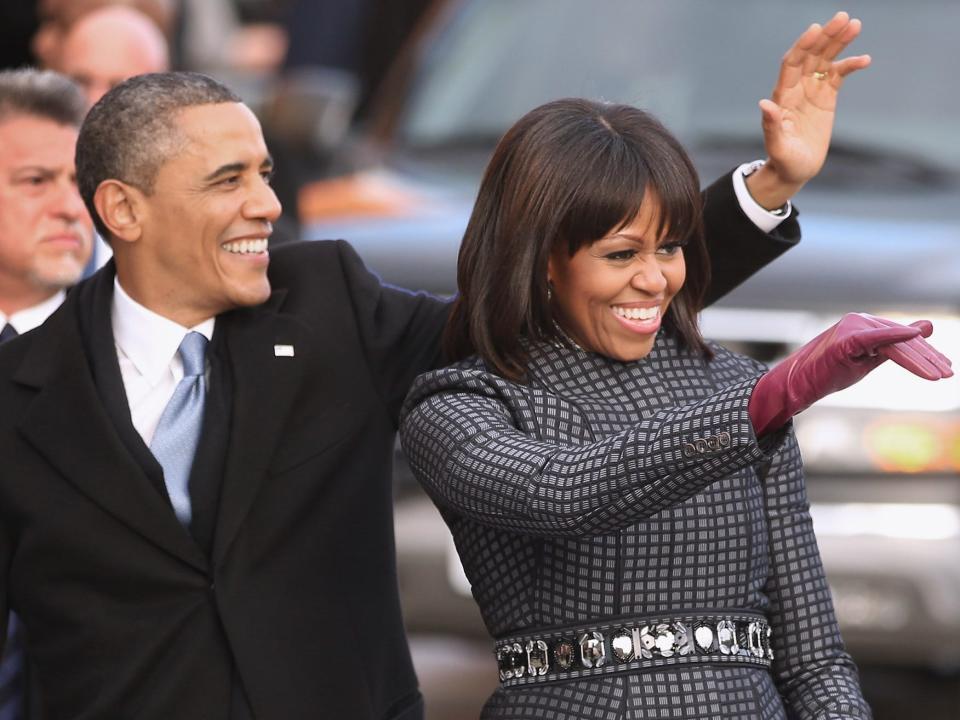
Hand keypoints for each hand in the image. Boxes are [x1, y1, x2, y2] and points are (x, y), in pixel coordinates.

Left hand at [746, 11, 871, 209]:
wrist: (794, 171)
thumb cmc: (783, 161)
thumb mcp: (778, 147)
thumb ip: (771, 126)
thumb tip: (764, 104)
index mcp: (782, 97)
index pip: (791, 64)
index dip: (803, 46)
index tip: (816, 29)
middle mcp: (796, 89)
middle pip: (811, 55)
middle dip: (825, 36)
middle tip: (843, 17)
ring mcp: (812, 91)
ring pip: (825, 60)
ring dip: (839, 43)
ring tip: (855, 24)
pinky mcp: (826, 98)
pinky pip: (839, 75)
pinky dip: (850, 65)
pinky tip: (865, 59)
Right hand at [749, 313, 952, 435]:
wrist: (799, 384)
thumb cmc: (829, 373)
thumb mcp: (868, 361)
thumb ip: (896, 347)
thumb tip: (927, 328)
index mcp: (865, 325)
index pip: (903, 338)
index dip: (926, 353)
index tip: (945, 367)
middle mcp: (860, 320)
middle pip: (903, 340)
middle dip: (927, 358)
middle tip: (948, 373)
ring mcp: (852, 328)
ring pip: (895, 343)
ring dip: (920, 360)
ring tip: (939, 375)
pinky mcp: (846, 339)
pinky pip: (877, 338)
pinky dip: (897, 336)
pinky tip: (916, 334)